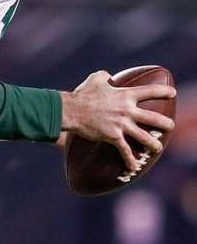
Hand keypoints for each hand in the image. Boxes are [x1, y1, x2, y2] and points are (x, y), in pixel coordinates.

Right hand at [61, 71, 175, 170]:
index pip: (151, 91)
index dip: (164, 92)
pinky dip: (130, 160)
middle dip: (165, 123)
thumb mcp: (95, 79)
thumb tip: (108, 77)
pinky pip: (125, 150)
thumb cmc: (82, 94)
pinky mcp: (113, 136)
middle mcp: (127, 110)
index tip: (172, 93)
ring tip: (158, 148)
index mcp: (126, 95)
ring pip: (144, 137)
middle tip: (170, 126)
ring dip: (153, 144)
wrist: (71, 110)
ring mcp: (121, 124)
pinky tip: (133, 167)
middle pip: (153, 118)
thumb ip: (105, 76)